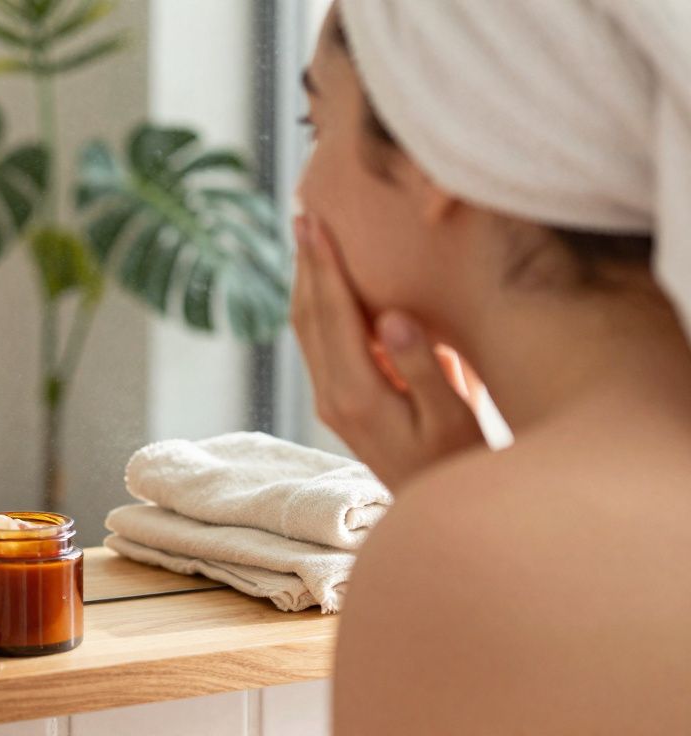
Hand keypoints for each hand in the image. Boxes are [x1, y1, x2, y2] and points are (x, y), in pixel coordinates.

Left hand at [290, 214, 484, 489]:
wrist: (438, 509)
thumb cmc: (460, 462)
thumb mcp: (454, 418)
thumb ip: (423, 367)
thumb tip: (390, 317)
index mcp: (359, 394)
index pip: (334, 315)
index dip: (323, 265)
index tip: (314, 222)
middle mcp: (333, 396)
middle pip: (309, 316)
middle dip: (307, 263)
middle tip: (303, 211)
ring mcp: (330, 401)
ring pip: (307, 329)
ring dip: (306, 281)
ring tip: (307, 237)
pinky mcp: (338, 403)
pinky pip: (317, 342)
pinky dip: (317, 304)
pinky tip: (326, 282)